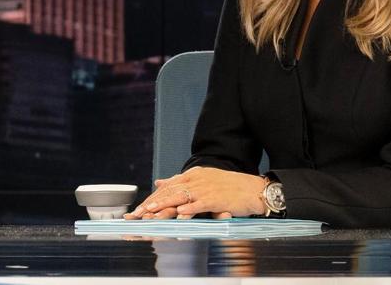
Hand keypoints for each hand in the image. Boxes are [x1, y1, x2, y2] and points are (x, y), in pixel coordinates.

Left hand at [125, 167, 266, 218]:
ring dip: (165, 206)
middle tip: (138, 214)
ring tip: (152, 213)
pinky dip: (190, 209)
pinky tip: (180, 215)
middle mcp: (196, 180)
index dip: (151, 198)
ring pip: (181, 197)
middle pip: (170, 192)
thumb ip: (179, 181)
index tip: (138, 210)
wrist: (253, 188)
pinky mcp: (217, 199)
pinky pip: (200, 204)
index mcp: (192, 175)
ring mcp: (206, 189)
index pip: (167, 187)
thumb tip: (159, 181)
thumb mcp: (201, 179)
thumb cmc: (228, 186)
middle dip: (152, 204)